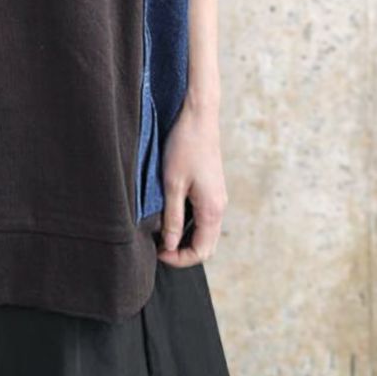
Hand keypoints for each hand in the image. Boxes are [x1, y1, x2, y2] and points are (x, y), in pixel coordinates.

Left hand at [156, 98, 227, 267]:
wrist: (198, 117)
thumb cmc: (184, 147)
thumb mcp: (172, 184)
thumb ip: (172, 217)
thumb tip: (169, 246)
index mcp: (212, 209)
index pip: (202, 251)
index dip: (179, 258)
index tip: (157, 253)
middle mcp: (219, 206)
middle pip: (206, 245)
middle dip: (183, 252)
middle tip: (158, 247)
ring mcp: (217, 197)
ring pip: (205, 231)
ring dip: (186, 238)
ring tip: (162, 233)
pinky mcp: (212, 188)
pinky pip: (203, 217)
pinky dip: (189, 224)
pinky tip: (171, 216)